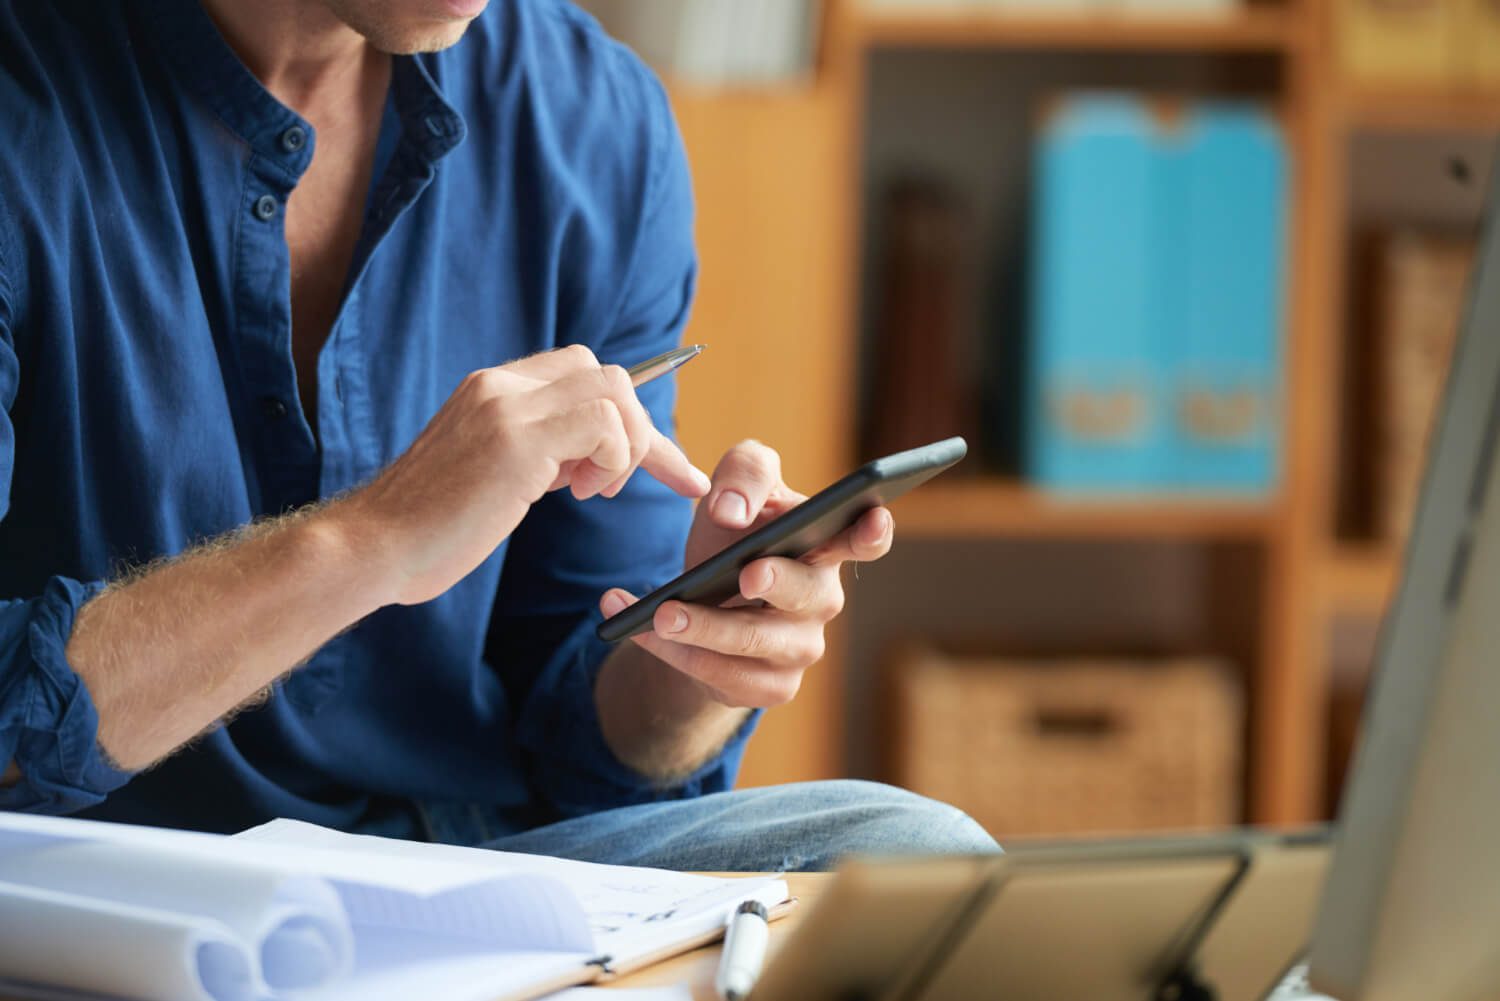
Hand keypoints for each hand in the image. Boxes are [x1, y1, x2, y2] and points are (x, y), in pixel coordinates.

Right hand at [340, 345, 710, 605]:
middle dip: (640, 432)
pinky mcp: (514, 441)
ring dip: (624, 447)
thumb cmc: (428, 530)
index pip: (583, 374)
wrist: (371, 548)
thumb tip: (581, 459)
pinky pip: (602, 424)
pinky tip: (580, 494)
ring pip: (613, 390)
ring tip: (590, 492)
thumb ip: (533, 453)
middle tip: (616, 488)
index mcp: (493, 391)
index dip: (629, 419)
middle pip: (606, 374)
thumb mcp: (489, 475)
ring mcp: (506, 408)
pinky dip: (613, 460)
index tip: (664, 467)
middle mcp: (499, 386)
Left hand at [599, 440, 893, 706]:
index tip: (871, 518)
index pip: (866, 538)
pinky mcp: (770, 686)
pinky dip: (675, 654)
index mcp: (825, 543)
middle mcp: (822, 598)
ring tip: (660, 613)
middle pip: (805, 593)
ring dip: (704, 628)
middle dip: (776, 583)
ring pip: (755, 642)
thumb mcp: (734, 489)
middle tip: (745, 576)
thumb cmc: (733, 534)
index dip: (874, 531)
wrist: (700, 598)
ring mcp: (801, 647)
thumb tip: (734, 511)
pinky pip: (724, 677)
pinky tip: (640, 631)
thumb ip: (744, 472)